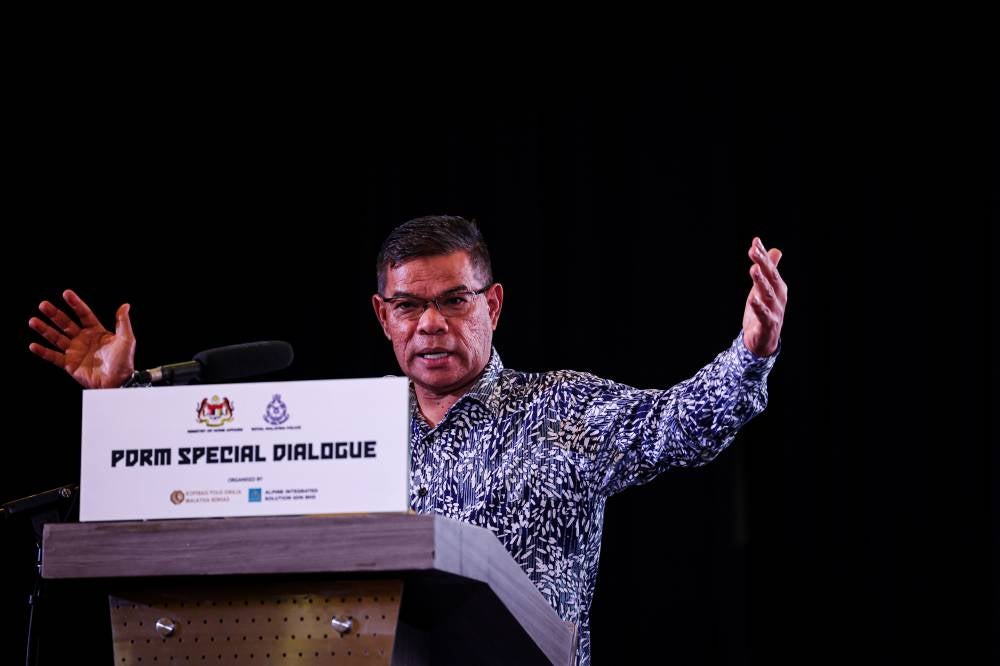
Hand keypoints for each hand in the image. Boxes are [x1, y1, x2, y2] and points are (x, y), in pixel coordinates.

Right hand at [28, 290, 135, 387]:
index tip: (66, 293)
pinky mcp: (69, 364)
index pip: (83, 314)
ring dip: (45, 330)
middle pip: (66, 323)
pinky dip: (43, 352)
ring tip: (33, 320)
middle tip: (43, 305)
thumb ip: (123, 322)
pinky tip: (33, 345)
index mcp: (96, 331)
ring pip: (56, 338)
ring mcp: (75, 351)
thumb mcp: (126, 339)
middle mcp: (83, 339)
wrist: (118, 381)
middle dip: (54, 314)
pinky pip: (53, 357)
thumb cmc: (124, 361)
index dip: (75, 304)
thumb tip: (125, 305)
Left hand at [742, 237, 786, 356]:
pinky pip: (764, 315)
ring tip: (754, 269)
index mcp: (777, 287)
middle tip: (753, 250)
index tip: (755, 241)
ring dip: (761, 281)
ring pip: (767, 294)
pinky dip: (758, 307)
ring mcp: (774, 311)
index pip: (770, 268)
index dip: (763, 255)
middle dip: (763, 263)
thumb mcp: (764, 288)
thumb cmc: (764, 311)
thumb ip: (770, 270)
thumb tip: (775, 250)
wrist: (764, 341)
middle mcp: (778, 297)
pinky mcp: (768, 325)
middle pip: (770, 278)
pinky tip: (752, 299)